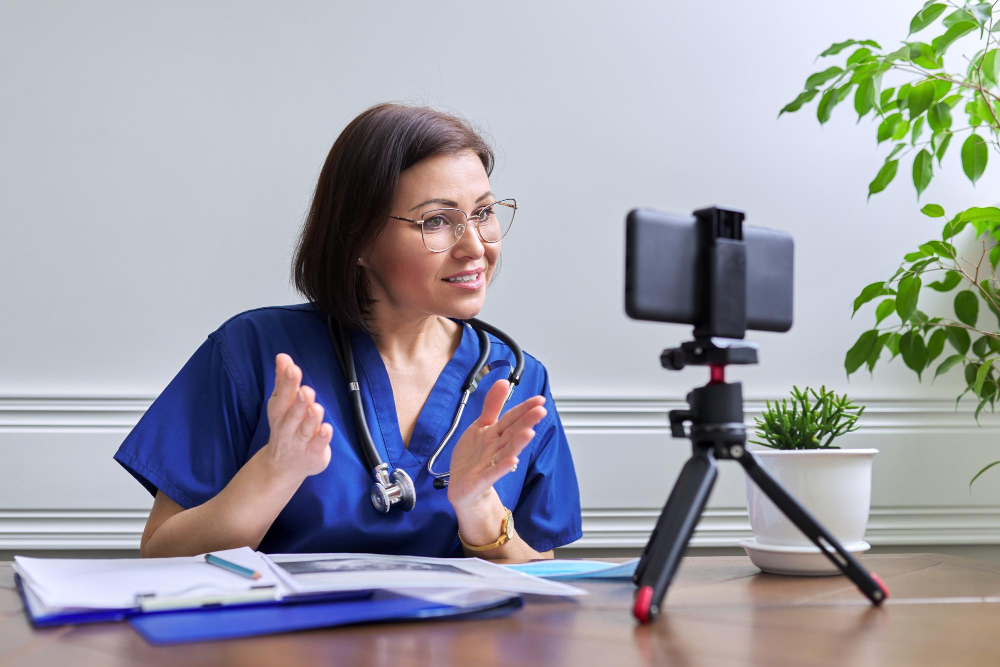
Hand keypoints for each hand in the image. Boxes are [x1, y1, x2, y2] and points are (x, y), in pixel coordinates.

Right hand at [263, 353, 332, 482]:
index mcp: (279, 412)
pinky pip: (317, 446)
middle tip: (305, 390)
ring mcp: (300, 442)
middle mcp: (288, 427)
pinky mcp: (313, 454)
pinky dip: (322, 438)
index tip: (292, 368)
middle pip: (293, 413)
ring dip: (311, 418)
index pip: (282, 395)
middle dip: (299, 401)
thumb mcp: (281, 403)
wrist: (283, 466)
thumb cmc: (286, 426)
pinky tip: (326, 429)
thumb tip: (282, 356)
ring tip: (315, 407)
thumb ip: (283, 380)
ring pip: (305, 429)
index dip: (287, 382)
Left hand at [446, 379, 546, 510]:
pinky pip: (493, 472)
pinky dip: (502, 467)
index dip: (524, 409)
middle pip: (513, 433)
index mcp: (496, 434)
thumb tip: (503, 382)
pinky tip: (513, 461)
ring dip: (518, 443)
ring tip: (528, 432)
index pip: (512, 419)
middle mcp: (497, 448)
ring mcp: (491, 464)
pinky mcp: (482, 480)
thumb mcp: (480, 427)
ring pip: (506, 451)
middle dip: (526, 422)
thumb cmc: (474, 458)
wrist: (463, 487)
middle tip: (540, 411)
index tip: (540, 400)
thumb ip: (492, 406)